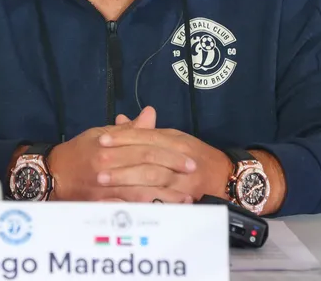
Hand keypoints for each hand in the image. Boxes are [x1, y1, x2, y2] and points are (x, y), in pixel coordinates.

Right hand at [47, 107, 196, 202]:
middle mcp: (107, 167)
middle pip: (147, 170)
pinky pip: (127, 211)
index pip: (146, 149)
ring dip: (166, 196)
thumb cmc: (78, 152)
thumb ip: (129, 130)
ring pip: (140, 193)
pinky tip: (163, 213)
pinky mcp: (100, 206)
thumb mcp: (101, 134)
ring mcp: (104, 189)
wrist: (52, 174)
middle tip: (193, 176)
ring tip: (186, 198)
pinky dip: (146, 212)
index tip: (188, 158)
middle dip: (173, 173)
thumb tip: (151, 113)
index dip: (170, 154)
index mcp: (109, 147)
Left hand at [96, 119, 232, 202]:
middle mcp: (179, 157)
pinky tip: (121, 202)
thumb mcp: (172, 138)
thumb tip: (120, 119)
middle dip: (120, 159)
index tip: (102, 139)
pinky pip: (159, 200)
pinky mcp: (183, 198)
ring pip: (151, 178)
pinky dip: (139, 201)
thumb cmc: (193, 155)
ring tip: (103, 181)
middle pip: (147, 157)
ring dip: (125, 179)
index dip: (124, 138)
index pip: (146, 137)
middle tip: (97, 161)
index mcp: (175, 140)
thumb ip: (146, 132)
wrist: (223, 176)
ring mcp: (182, 179)